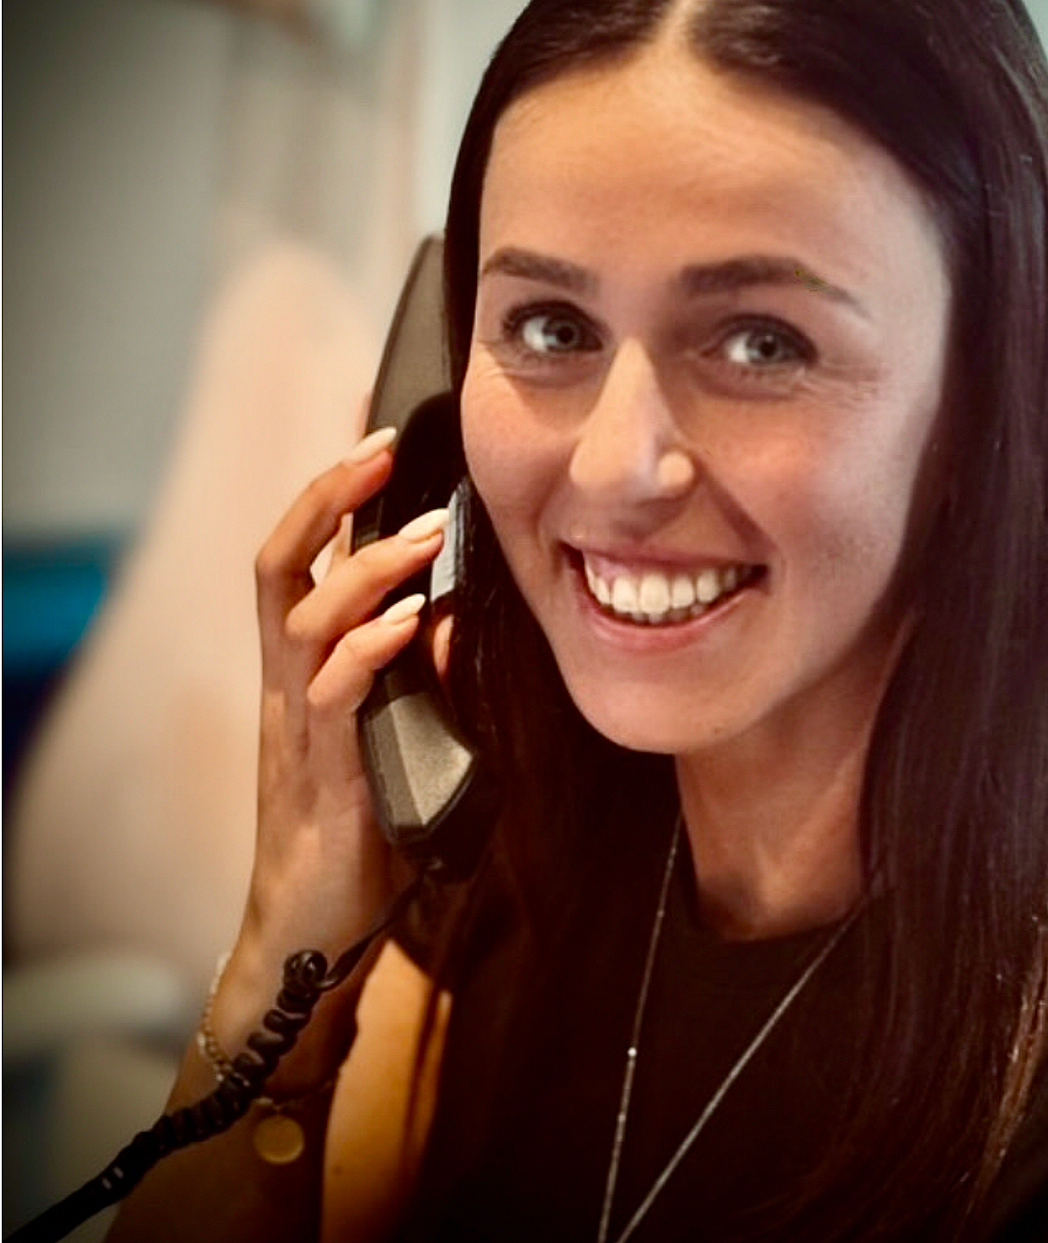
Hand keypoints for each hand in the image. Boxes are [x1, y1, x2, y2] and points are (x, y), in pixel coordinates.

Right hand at [220, 427, 448, 1042]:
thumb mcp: (394, 736)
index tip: (376, 438)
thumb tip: (448, 616)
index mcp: (305, 668)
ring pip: (303, 621)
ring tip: (426, 532)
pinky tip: (411, 623)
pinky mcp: (321, 775)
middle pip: (279, 566)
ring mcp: (297, 727)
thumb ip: (414, 678)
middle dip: (326, 500)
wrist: (312, 929)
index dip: (328, 496)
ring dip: (366, 569)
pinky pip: (334, 698)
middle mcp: (288, 684)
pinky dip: (370, 651)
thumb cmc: (361, 825)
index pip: (301, 560)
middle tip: (385, 450)